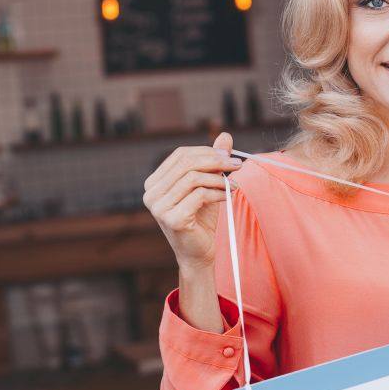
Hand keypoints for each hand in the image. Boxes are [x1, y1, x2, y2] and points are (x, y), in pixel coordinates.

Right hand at [143, 132, 240, 271]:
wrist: (199, 253)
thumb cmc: (202, 219)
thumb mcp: (208, 186)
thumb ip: (214, 162)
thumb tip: (225, 136)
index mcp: (154, 183)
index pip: (180, 155)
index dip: (206, 151)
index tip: (229, 155)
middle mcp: (151, 194)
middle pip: (187, 164)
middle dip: (216, 161)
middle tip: (237, 164)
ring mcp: (158, 207)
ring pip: (193, 178)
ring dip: (219, 178)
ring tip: (234, 183)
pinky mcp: (172, 219)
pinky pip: (199, 195)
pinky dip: (218, 193)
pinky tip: (229, 195)